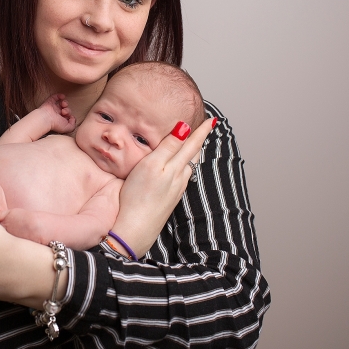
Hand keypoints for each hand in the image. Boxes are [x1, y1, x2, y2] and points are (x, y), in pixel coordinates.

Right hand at [39, 93, 75, 133]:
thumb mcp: (68, 128)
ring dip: (65, 103)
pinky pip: (55, 97)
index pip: (68, 116)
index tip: (69, 116)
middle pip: (66, 109)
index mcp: (60, 120)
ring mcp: (53, 108)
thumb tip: (72, 118)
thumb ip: (72, 124)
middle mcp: (56, 114)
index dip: (70, 115)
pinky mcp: (49, 102)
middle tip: (64, 112)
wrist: (46, 118)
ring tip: (63, 105)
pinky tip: (62, 97)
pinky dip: (59, 96)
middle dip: (67, 110)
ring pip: (62, 103)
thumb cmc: (56, 124)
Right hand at [112, 118, 216, 255]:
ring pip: (188, 167)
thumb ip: (168, 147)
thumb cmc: (137, 197)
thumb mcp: (151, 165)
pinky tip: (179, 168)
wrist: (135, 228)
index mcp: (175, 168)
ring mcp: (175, 190)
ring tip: (194, 145)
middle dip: (199, 141)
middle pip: (192, 155)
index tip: (212, 120)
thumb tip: (185, 127)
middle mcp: (179, 178)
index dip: (201, 131)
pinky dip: (184, 167)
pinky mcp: (168, 200)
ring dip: (192, 154)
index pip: (191, 144)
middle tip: (205, 129)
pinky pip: (181, 178)